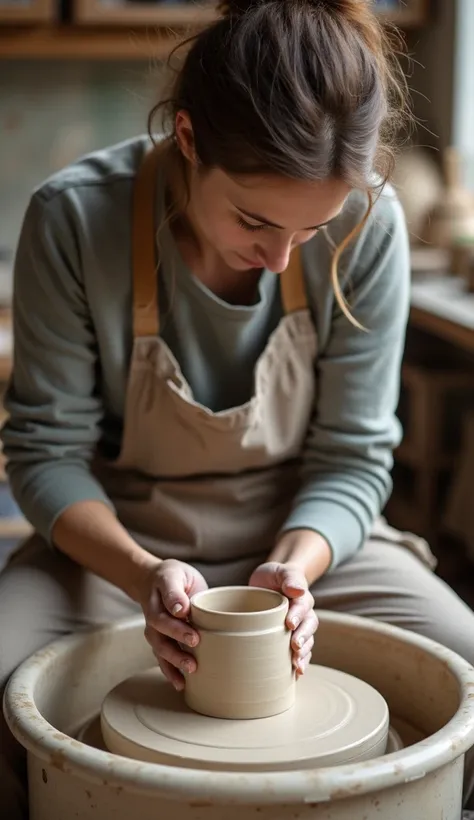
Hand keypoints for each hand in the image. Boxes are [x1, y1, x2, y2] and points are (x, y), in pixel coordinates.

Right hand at [137, 558, 207, 690]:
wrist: (155, 581)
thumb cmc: (172, 577)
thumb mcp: (175, 575)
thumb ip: (176, 590)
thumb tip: (181, 609)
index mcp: (159, 593)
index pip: (165, 603)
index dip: (175, 613)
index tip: (186, 615)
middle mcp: (153, 613)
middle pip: (160, 629)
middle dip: (176, 640)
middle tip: (194, 646)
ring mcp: (154, 629)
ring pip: (160, 646)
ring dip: (173, 660)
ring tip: (190, 670)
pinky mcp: (160, 640)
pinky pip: (162, 658)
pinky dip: (170, 671)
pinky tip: (181, 683)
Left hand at [248, 561, 316, 676]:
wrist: (268, 584)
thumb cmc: (274, 577)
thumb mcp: (279, 571)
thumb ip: (289, 577)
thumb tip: (299, 591)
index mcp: (301, 597)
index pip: (302, 606)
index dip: (297, 615)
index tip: (289, 624)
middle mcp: (304, 614)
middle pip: (308, 627)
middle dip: (303, 638)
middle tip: (295, 648)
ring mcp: (299, 628)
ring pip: (307, 642)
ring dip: (303, 654)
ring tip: (297, 666)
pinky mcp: (290, 639)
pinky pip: (300, 652)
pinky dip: (300, 663)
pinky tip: (296, 675)